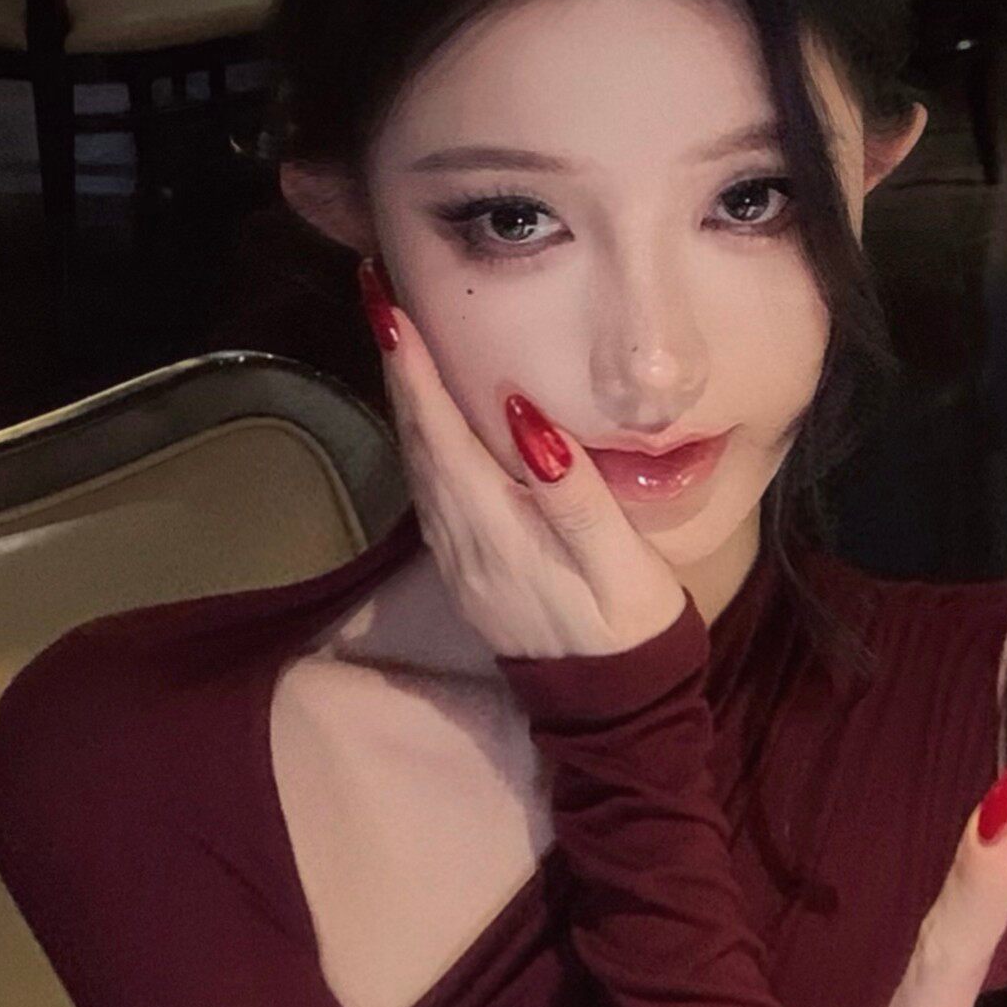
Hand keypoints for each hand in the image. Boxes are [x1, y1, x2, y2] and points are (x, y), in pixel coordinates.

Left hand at [361, 263, 689, 665]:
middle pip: (416, 439)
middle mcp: (461, 541)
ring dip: (403, 398)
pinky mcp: (467, 570)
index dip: (414, 365)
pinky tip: (425, 417)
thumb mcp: (617, 566)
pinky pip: (428, 490)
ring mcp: (458, 559)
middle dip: (396, 364)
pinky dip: (419, 439)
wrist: (615, 714)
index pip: (441, 431)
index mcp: (495, 530)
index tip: (388, 303)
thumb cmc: (629, 631)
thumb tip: (527, 418)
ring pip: (415, 464)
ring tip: (395, 336)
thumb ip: (573, 494)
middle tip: (378, 292)